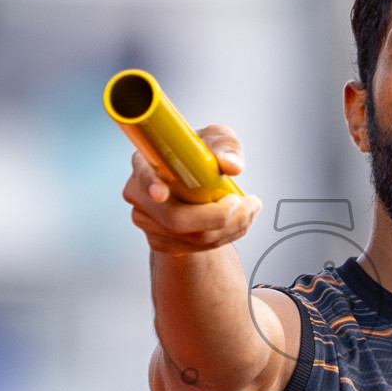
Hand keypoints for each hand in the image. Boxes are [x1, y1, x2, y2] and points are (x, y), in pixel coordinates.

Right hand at [123, 124, 262, 253]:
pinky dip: (226, 236)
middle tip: (247, 203)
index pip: (143, 174)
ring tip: (251, 208)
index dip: (150, 184)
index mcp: (146, 162)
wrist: (198, 185)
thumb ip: (226, 147)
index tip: (162, 193)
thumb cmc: (203, 156)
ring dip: (232, 227)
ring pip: (192, 237)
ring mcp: (147, 221)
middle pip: (174, 218)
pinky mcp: (160, 241)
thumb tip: (230, 165)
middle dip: (218, 216)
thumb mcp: (218, 141)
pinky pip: (196, 248)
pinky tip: (239, 222)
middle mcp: (140, 194)